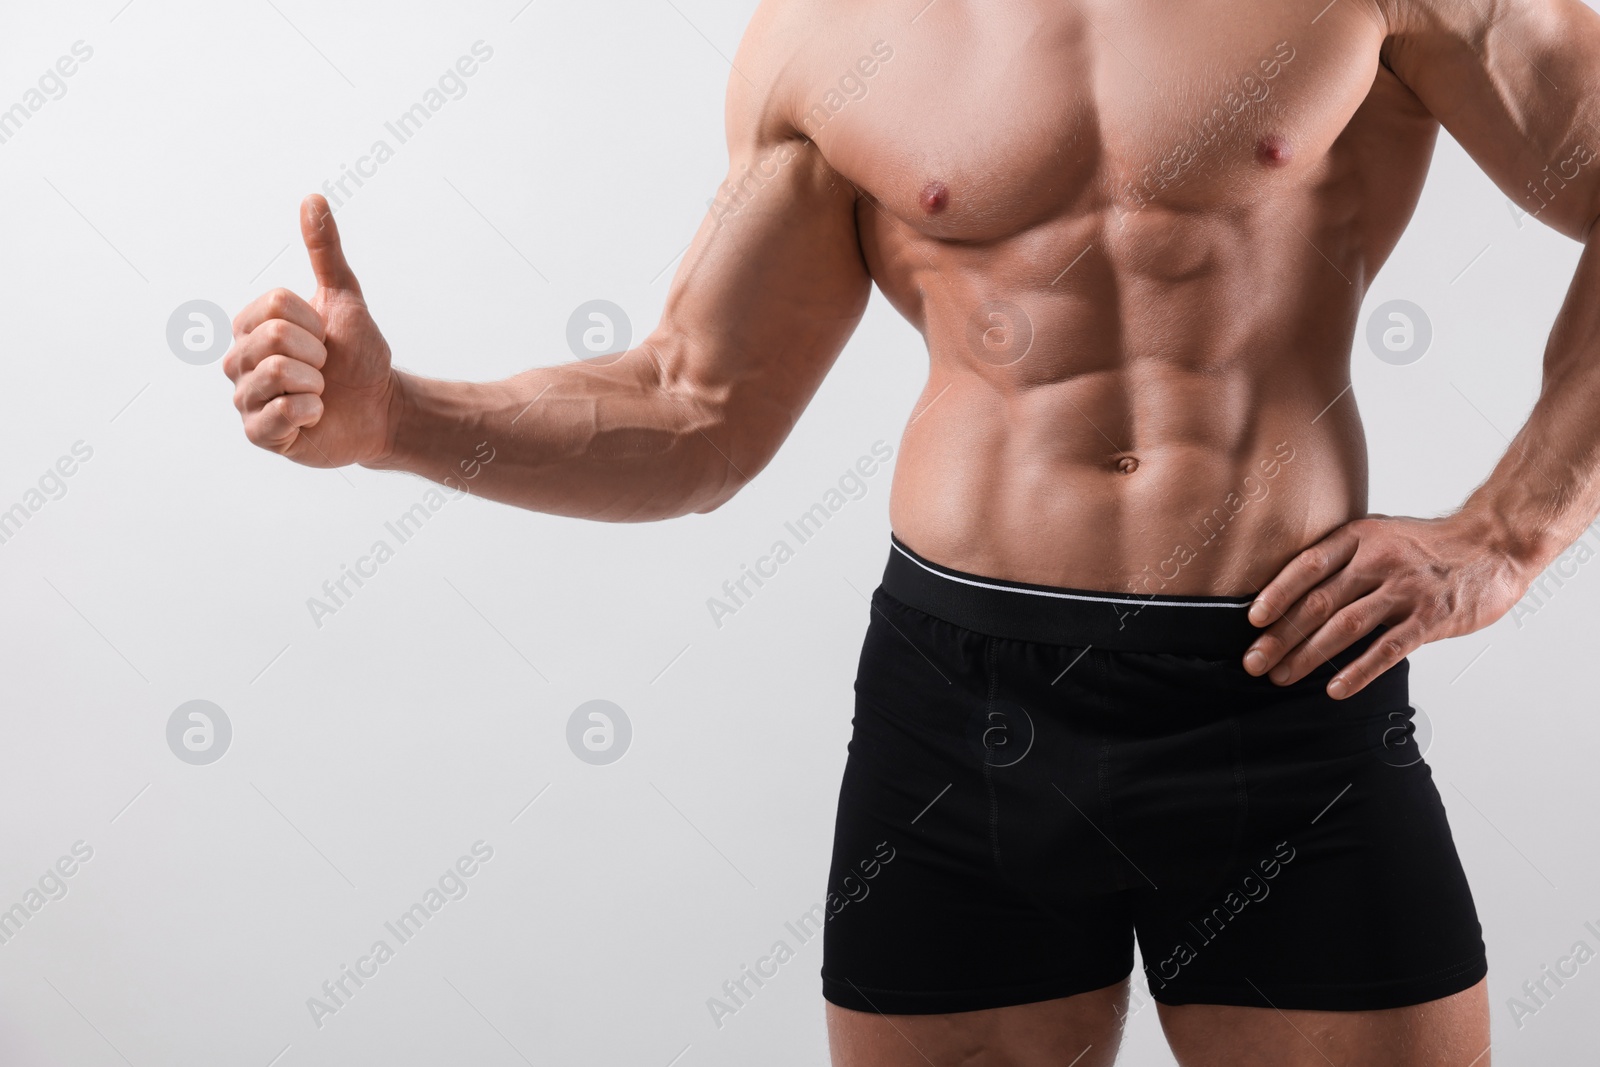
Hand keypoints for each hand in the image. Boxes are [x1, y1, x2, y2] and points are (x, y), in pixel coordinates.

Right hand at [223, 194, 399, 467]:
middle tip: (324, 367)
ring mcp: (245, 399)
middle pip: (271, 338)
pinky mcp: (259, 435)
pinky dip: (311, 411)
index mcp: (250, 328)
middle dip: (315, 352)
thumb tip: (313, 198)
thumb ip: (325, 252)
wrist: (381, 408)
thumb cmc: (358, 357)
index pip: (274, 307)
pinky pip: (280, 414)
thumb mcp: (344, 298)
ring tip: (319, 390)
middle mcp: (237, 362)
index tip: (324, 338)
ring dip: (314, 382)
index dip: (313, 323)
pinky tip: (315, 415)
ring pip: (273, 373)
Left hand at [1242, 512, 1530, 697]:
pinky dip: (1358, 671)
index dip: (1277, 593)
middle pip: (1318, 602)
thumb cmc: (1427, 546)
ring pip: (1345, 627)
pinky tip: (1335, 688)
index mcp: (1359, 538)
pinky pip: (1387, 649)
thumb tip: (1293, 595)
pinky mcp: (1430, 618)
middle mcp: (1378, 561)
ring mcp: (1405, 590)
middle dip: (1281, 636)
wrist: (1494, 544)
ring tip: (1282, 677)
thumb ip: (1343, 560)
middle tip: (1254, 662)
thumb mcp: (1379, 536)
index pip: (1307, 565)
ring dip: (1308, 656)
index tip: (1253, 620)